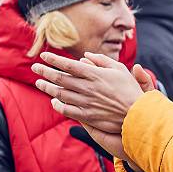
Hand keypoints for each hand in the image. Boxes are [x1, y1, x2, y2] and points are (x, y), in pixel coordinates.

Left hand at [32, 52, 146, 133]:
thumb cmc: (130, 89)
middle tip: (35, 68)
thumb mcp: (119, 69)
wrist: (137, 114)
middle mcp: (87, 87)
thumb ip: (101, 60)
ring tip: (39, 83)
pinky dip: (58, 105)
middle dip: (45, 72)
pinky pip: (67, 110)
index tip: (43, 56)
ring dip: (47, 87)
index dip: (54, 59)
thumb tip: (86, 56)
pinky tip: (53, 101)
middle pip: (60, 78)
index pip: (68, 65)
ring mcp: (86, 102)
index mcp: (94, 74)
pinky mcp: (87, 116)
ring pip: (60, 93)